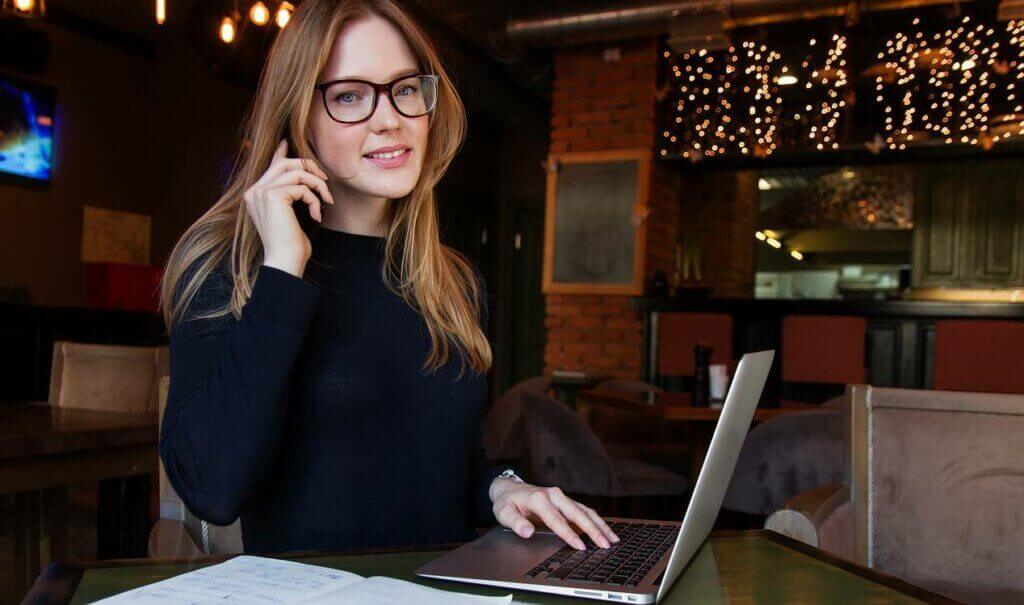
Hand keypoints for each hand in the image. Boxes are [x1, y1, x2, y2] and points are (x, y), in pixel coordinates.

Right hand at [244, 139, 334, 276]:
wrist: (285, 261)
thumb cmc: (291, 244)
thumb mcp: (292, 214)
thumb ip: (292, 193)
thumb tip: (301, 176)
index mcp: (255, 195)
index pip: (270, 166)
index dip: (281, 153)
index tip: (287, 142)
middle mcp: (254, 191)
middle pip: (285, 163)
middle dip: (310, 168)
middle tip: (325, 182)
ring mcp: (261, 192)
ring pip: (296, 172)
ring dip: (317, 185)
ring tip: (326, 202)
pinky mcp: (273, 196)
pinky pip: (302, 186)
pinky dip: (314, 199)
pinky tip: (316, 216)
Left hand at [490, 479, 619, 550]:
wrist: (509, 488)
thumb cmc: (507, 502)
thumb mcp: (504, 513)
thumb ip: (515, 523)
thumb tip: (527, 532)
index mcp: (539, 498)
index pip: (557, 520)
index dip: (569, 534)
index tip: (580, 546)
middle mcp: (554, 495)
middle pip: (577, 513)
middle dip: (593, 530)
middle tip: (605, 544)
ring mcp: (562, 497)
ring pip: (585, 511)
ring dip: (599, 525)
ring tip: (612, 539)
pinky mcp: (566, 501)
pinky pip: (584, 511)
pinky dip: (596, 521)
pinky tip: (605, 531)